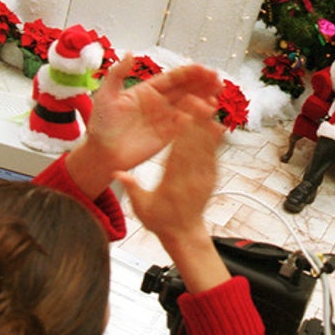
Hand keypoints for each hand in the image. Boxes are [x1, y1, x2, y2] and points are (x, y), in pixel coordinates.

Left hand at [65, 54, 222, 197]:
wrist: (101, 154)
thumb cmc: (101, 126)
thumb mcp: (106, 95)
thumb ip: (117, 74)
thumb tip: (129, 53)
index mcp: (146, 91)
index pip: (172, 79)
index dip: (188, 73)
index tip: (202, 68)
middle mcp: (159, 104)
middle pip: (185, 90)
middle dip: (202, 84)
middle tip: (217, 79)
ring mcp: (164, 120)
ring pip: (189, 106)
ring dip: (204, 99)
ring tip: (217, 94)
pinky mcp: (168, 137)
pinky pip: (186, 125)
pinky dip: (198, 119)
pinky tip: (208, 113)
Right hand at [115, 109, 227, 291]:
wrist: (184, 234)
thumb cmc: (161, 221)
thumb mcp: (142, 208)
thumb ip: (132, 189)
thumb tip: (117, 173)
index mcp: (173, 184)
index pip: (178, 154)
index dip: (182, 135)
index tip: (183, 116)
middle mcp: (192, 178)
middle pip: (196, 146)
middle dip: (198, 122)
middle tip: (200, 100)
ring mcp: (204, 177)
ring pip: (208, 147)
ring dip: (209, 126)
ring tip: (210, 105)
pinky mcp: (211, 177)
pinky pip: (215, 156)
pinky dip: (216, 140)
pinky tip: (217, 123)